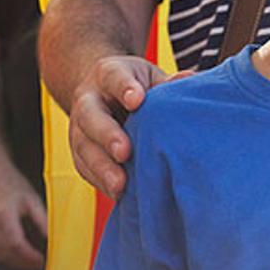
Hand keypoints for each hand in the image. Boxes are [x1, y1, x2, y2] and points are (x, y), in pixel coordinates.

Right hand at [0, 165, 47, 269]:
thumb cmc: (10, 182)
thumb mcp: (31, 200)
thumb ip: (42, 221)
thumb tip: (53, 240)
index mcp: (3, 217)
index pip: (17, 245)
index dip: (30, 257)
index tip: (44, 261)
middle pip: (6, 254)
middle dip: (24, 263)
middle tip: (41, 265)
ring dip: (15, 262)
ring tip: (32, 263)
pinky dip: (6, 256)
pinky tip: (18, 256)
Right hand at [69, 55, 190, 198]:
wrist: (100, 94)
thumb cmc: (136, 87)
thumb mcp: (150, 78)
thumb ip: (167, 84)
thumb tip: (189, 81)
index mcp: (108, 74)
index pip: (114, 78)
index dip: (124, 88)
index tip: (137, 100)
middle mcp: (88, 101)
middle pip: (91, 116)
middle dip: (107, 135)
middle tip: (125, 152)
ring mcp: (80, 129)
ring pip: (85, 148)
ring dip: (102, 168)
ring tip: (120, 185)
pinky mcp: (80, 153)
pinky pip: (85, 169)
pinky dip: (100, 182)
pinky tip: (119, 195)